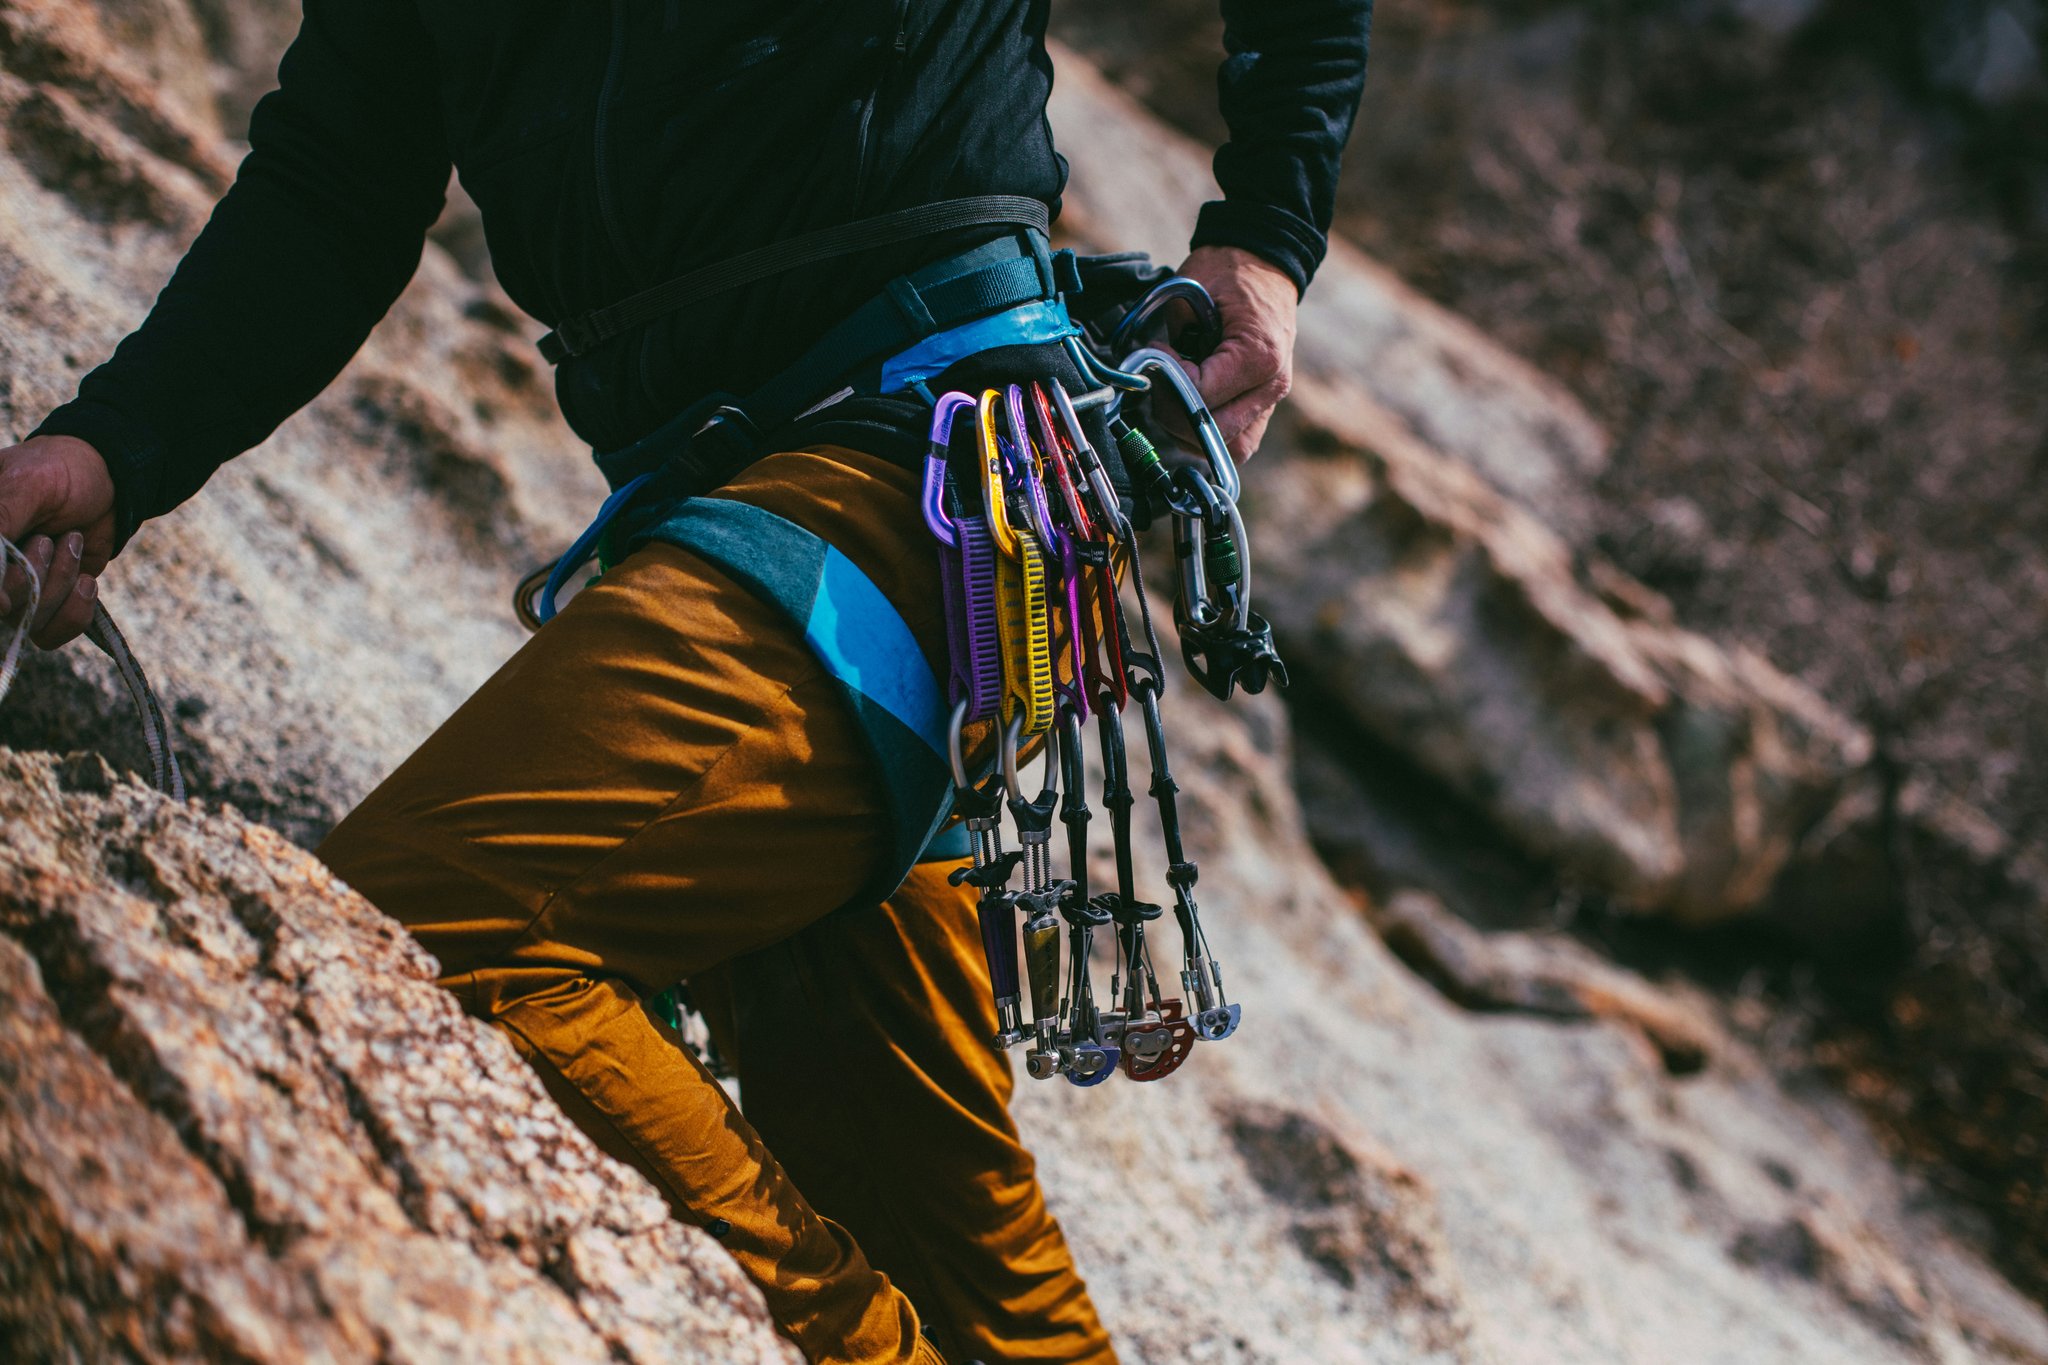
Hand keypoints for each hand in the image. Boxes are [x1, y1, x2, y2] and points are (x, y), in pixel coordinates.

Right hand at [0, 434, 115, 647]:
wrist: (108, 479)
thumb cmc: (58, 472)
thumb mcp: (27, 485)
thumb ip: (0, 521)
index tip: (8, 598)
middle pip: (3, 609)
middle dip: (33, 576)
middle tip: (49, 538)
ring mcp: (14, 590)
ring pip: (27, 622)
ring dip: (59, 582)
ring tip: (71, 542)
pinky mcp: (46, 603)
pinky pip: (50, 634)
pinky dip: (75, 610)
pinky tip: (86, 579)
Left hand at [1174, 245, 1298, 460]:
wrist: (1263, 259)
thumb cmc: (1227, 271)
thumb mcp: (1191, 293)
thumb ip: (1172, 341)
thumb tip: (1152, 375)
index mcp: (1259, 356)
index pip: (1201, 397)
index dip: (1168, 382)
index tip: (1157, 354)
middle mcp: (1272, 385)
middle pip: (1215, 433)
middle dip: (1175, 413)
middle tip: (1160, 382)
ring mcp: (1271, 399)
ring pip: (1231, 448)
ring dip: (1193, 432)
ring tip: (1176, 396)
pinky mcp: (1263, 405)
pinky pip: (1238, 439)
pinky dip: (1210, 433)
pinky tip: (1190, 407)